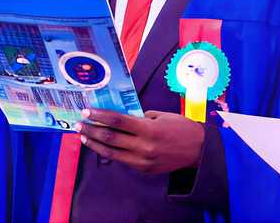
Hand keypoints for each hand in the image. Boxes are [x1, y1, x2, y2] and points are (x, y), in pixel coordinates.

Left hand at [76, 108, 204, 173]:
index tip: (86, 111)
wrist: (200, 151)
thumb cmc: (180, 127)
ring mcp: (143, 160)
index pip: (117, 121)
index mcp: (149, 129)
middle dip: (92, 130)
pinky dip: (108, 152)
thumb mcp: (160, 116)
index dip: (99, 115)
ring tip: (84, 136)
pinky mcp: (144, 169)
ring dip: (95, 144)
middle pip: (111, 137)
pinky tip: (99, 146)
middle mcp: (144, 146)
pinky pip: (122, 160)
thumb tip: (118, 116)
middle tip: (79, 124)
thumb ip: (138, 117)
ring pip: (112, 152)